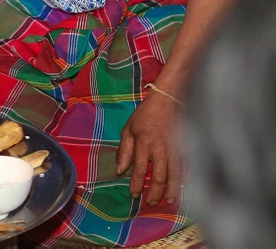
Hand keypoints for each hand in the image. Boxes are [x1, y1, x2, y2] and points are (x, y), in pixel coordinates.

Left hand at [116, 90, 182, 206]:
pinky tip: (181, 188)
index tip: (133, 194)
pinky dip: (183, 180)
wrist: (167, 102)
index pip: (139, 169)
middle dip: (154, 192)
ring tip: (166, 201)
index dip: (136, 183)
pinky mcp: (184, 149)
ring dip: (170, 190)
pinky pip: (184, 168)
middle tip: (150, 202)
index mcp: (144, 144)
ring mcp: (175, 150)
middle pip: (159, 177)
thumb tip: (119, 171)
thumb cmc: (145, 116)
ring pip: (174, 175)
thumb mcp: (128, 130)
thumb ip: (124, 151)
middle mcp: (160, 149)